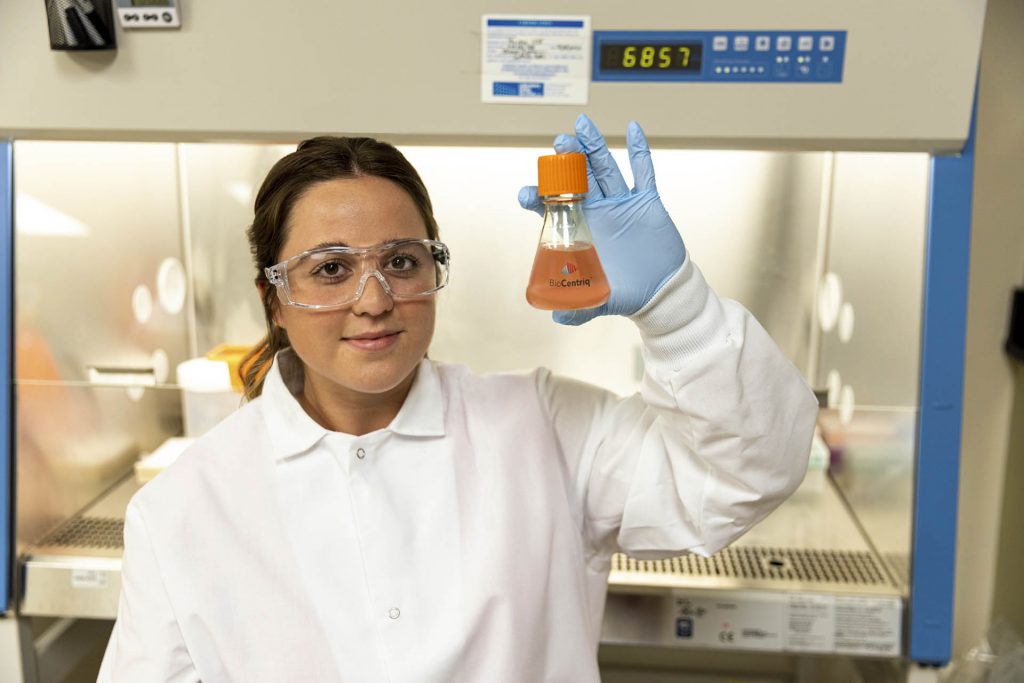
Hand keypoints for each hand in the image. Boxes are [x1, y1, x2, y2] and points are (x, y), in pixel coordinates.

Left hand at [518, 114, 685, 324]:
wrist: (659, 292)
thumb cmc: (625, 293)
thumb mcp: (597, 302)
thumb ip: (577, 309)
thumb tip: (556, 317)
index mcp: (577, 229)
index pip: (551, 206)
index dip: (537, 197)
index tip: (526, 195)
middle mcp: (596, 210)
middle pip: (576, 177)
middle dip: (566, 160)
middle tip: (558, 144)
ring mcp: (621, 203)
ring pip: (604, 168)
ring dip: (593, 147)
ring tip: (582, 125)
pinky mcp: (647, 202)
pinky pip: (643, 172)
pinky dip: (640, 150)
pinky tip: (633, 128)